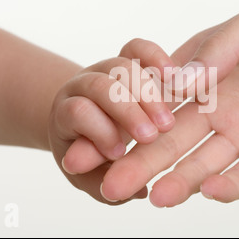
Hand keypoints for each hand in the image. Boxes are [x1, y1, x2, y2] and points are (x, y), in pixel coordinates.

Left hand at [48, 39, 175, 203]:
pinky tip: (172, 77)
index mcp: (67, 113)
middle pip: (100, 86)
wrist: (84, 119)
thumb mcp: (88, 175)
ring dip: (147, 93)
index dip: (98, 131)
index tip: (120, 154)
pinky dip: (153, 56)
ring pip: (122, 66)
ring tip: (167, 121)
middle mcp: (84, 86)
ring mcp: (106, 70)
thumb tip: (136, 191)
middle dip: (127, 111)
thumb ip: (105, 184)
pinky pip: (137, 47)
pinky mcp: (127, 59)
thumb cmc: (87, 152)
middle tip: (151, 136)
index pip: (77, 112)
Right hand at [100, 0, 238, 205]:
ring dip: (178, 180)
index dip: (126, 117)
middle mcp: (223, 102)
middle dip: (140, 160)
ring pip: (206, 161)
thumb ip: (223, 47)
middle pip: (174, 137)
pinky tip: (207, 192)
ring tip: (151, 197)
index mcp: (211, 67)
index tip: (92, 134)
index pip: (160, 98)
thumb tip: (175, 80)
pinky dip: (230, 185)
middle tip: (106, 183)